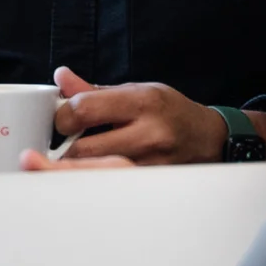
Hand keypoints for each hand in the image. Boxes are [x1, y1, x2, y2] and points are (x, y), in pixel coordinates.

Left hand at [22, 66, 219, 170]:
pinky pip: (108, 187)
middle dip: (62, 148)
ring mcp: (149, 165)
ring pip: (93, 175)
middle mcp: (148, 134)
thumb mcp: (137, 90)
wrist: (206, 139)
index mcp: (142, 102)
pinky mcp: (147, 186)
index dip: (62, 116)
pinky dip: (92, 181)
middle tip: (58, 145)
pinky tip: (89, 176)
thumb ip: (95, 89)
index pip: (84, 110)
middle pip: (83, 150)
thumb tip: (61, 78)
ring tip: (69, 161)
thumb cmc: (169, 111)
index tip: (61, 120)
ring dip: (74, 169)